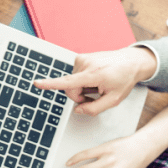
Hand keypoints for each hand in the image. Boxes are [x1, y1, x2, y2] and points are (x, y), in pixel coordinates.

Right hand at [34, 46, 156, 115]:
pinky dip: (83, 81)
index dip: (50, 84)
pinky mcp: (81, 57)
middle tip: (95, 97)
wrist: (131, 61)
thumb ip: (94, 109)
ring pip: (72, 83)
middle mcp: (85, 64)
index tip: (36, 83)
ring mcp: (82, 59)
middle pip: (70, 89)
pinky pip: (75, 76)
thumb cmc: (124, 79)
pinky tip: (95, 79)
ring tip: (98, 85)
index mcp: (94, 74)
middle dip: (80, 97)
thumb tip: (77, 110)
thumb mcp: (113, 100)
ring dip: (83, 88)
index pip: (68, 82)